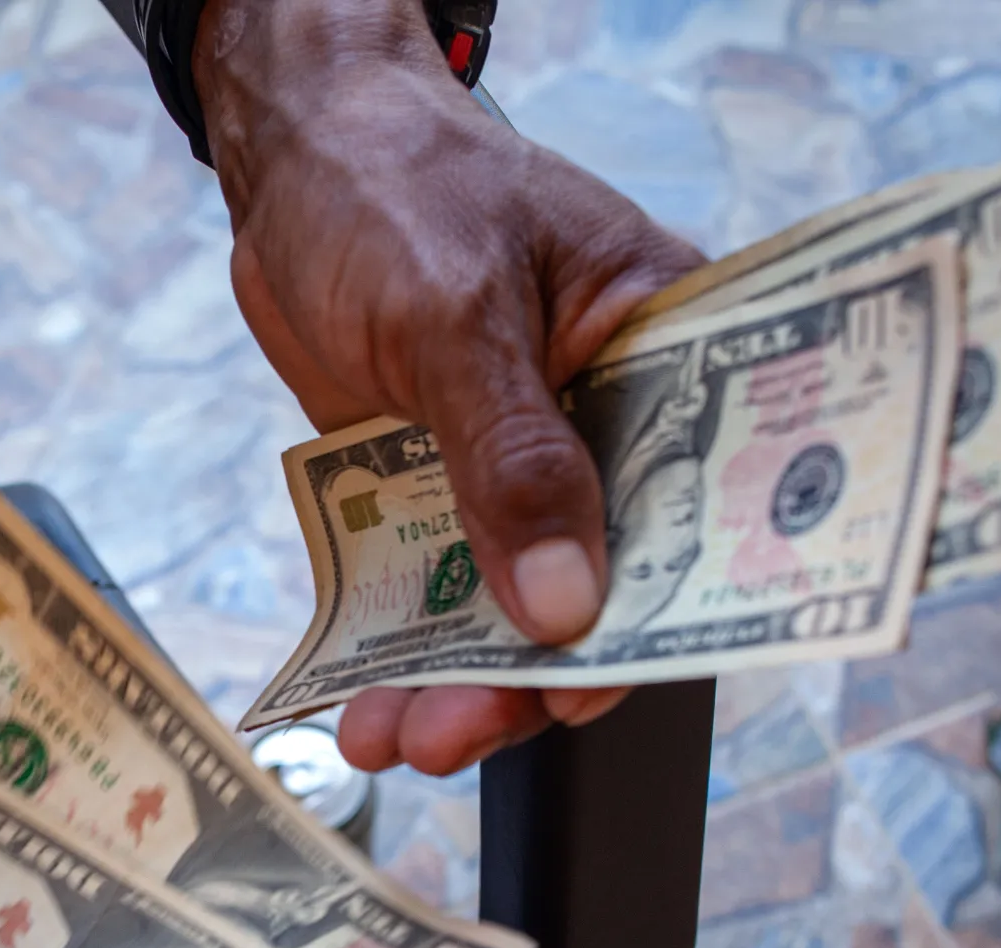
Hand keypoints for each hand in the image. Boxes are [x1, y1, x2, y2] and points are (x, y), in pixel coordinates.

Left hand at [195, 0, 704, 773]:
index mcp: (664, 352)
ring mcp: (520, 464)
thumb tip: (566, 604)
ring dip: (455, 681)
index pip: (704, 499)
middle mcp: (607, 423)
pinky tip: (359, 703)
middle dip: (528, 672)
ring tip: (392, 736)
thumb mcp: (456, 312)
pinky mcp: (440, 487)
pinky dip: (399, 651)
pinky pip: (435, 589)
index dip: (670, 606)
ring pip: (511, 605)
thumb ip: (512, 458)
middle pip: (602, 582)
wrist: (296, 158)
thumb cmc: (396, 184)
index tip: (603, 681)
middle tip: (458, 730)